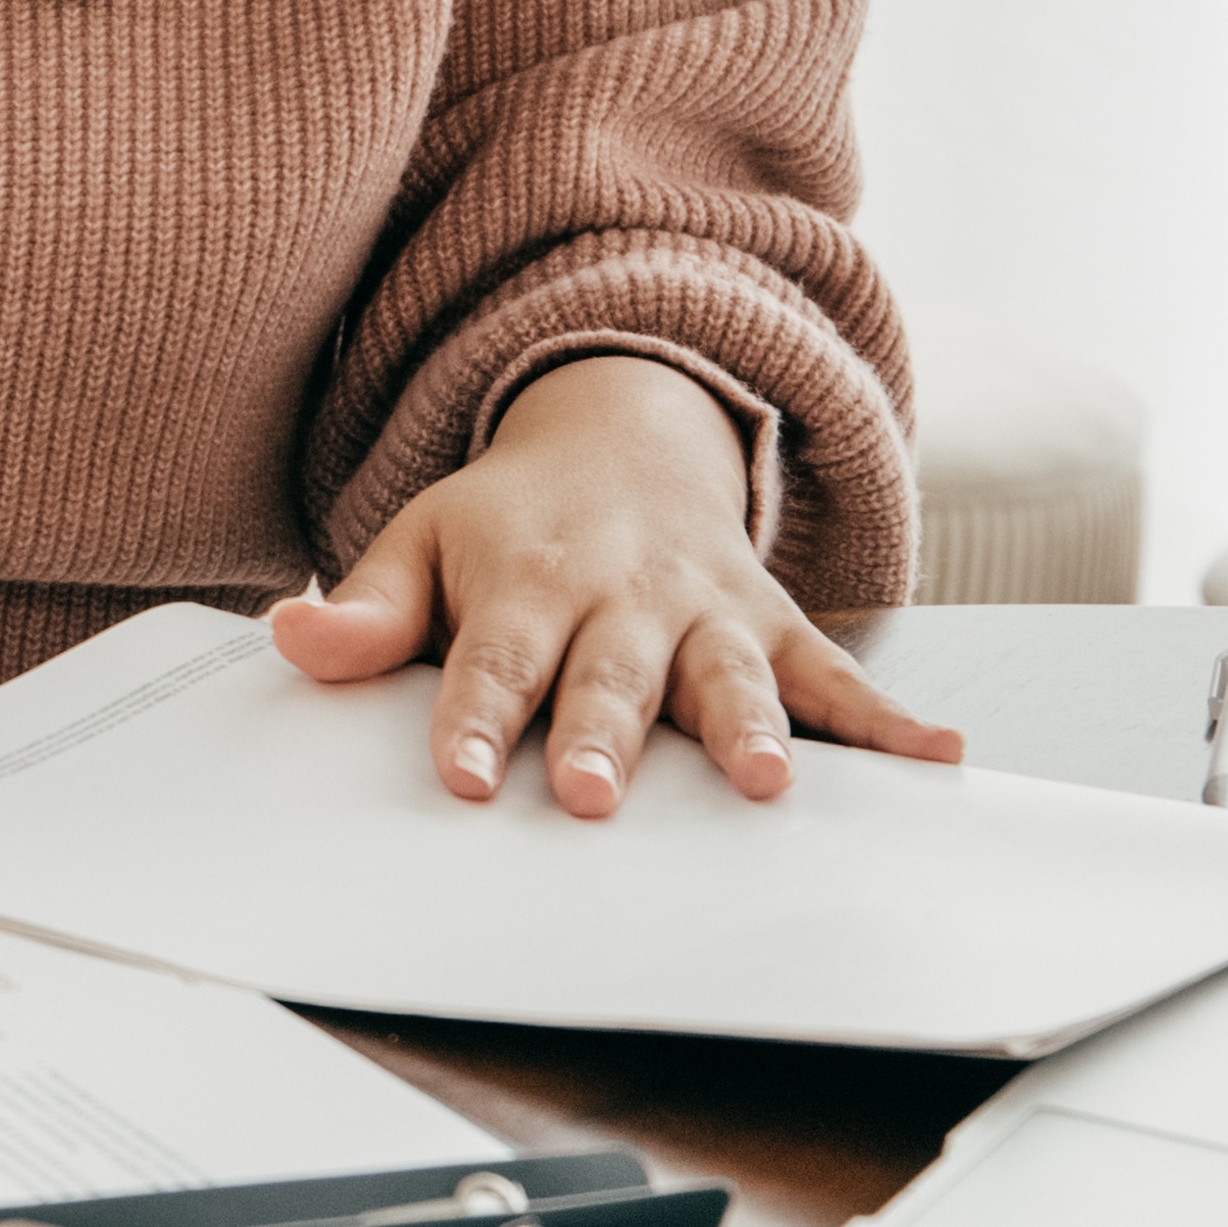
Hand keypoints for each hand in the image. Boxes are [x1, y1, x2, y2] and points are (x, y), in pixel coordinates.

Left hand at [271, 355, 954, 816]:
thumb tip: (288, 639)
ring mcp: (704, 611)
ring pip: (728, 673)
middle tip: (592, 794)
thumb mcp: (423, 540)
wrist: (624, 432)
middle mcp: (621, 598)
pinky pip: (833, 673)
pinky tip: (940, 755)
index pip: (490, 663)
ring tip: (764, 783)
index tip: (458, 776)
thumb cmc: (511, 520)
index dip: (471, 719)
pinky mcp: (769, 624)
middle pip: (609, 677)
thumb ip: (367, 608)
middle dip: (604, 734)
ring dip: (747, 726)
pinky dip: (888, 717)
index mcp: (524, 583)